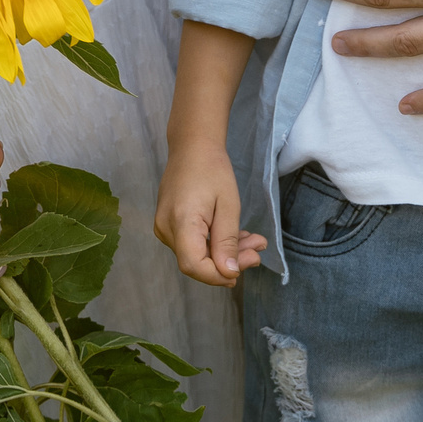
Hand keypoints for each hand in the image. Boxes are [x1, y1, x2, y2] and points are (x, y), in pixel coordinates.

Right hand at [154, 138, 266, 287]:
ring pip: (196, 254)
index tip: (246, 263)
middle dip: (229, 263)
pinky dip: (215, 244)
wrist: (192, 146)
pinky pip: (192, 244)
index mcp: (180, 221)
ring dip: (226, 253)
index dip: (219, 275)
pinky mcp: (169, 225)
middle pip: (196, 262)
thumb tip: (229, 274)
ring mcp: (164, 228)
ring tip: (253, 241)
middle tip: (257, 251)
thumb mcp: (228, 205)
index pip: (194, 265)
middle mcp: (166, 228)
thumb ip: (227, 241)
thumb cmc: (213, 169)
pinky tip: (236, 237)